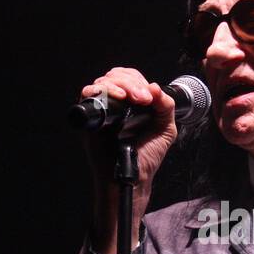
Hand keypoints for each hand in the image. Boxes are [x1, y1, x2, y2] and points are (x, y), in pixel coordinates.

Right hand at [78, 67, 177, 253]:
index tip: (148, 97)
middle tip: (142, 99)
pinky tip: (118, 98)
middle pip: (116, 76)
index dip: (139, 81)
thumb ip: (165, 106)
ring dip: (120, 85)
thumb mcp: (165, 129)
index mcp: (132, 105)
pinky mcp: (90, 119)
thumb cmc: (146, 157)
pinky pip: (88, 95)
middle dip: (131, 82)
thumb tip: (154, 86)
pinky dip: (102, 90)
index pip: (130, 78)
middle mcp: (115, 105)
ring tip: (132, 99)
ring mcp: (102, 111)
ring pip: (103, 82)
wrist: (133, 177)